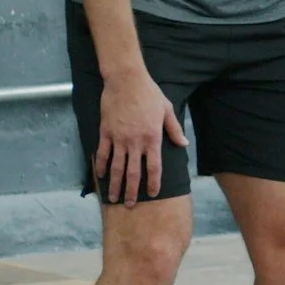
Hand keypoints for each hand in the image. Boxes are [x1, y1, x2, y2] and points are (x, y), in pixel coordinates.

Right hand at [96, 69, 185, 203]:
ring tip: (113, 197)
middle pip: (134, 172)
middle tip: (130, 205)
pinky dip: (100, 166)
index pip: (154, 167)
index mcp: (152, 138)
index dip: (154, 182)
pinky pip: (102, 153)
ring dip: (115, 184)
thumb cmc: (149, 93)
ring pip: (116, 167)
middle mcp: (135, 142)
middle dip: (132, 191)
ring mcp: (119, 138)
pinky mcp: (106, 132)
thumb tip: (183, 144)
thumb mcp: (166, 109)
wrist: (126, 79)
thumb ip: (174, 129)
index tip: (153, 194)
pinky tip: (100, 176)